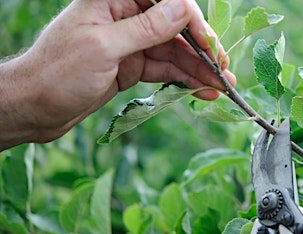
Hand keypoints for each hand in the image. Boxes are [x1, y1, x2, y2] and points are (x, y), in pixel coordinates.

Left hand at [0, 0, 235, 150]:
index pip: (165, 1)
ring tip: (222, 87)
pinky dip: (183, 81)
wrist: (32, 108)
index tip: (211, 47)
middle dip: (202, 51)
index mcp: (114, 1)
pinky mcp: (131, 67)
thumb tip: (183, 9)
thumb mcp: (103, 47)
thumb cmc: (57, 73)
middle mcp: (125, 19)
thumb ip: (146, 28)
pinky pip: (164, 70)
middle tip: (225, 72)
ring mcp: (129, 44)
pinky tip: (202, 90)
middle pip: (174, 29)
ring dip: (198, 70)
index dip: (192, 22)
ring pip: (173, 53)